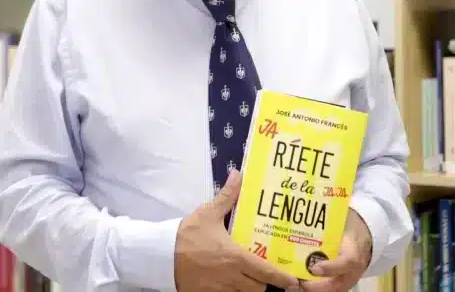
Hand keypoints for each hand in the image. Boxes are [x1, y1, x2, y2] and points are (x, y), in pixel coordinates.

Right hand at [174, 169, 299, 291]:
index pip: (265, 272)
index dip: (281, 278)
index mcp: (235, 257)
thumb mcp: (208, 212)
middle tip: (269, 276)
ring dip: (250, 289)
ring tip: (252, 280)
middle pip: (258, 289)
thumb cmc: (187, 234)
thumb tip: (238, 174)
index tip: (293, 281)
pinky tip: (232, 286)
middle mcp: (231, 277)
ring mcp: (218, 289)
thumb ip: (227, 196)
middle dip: (265, 284)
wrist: (160, 255)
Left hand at [300, 208, 371, 291]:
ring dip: (314, 289)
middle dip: (316, 287)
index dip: (331, 267)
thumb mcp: (345, 219)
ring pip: (332, 290)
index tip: (314, 268)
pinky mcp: (341, 283)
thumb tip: (315, 199)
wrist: (364, 237)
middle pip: (337, 285)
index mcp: (355, 251)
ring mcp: (348, 279)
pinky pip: (329, 290)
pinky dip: (315, 288)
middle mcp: (353, 269)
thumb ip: (332, 214)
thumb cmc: (349, 225)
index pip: (347, 262)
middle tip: (297, 281)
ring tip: (294, 283)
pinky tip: (300, 282)